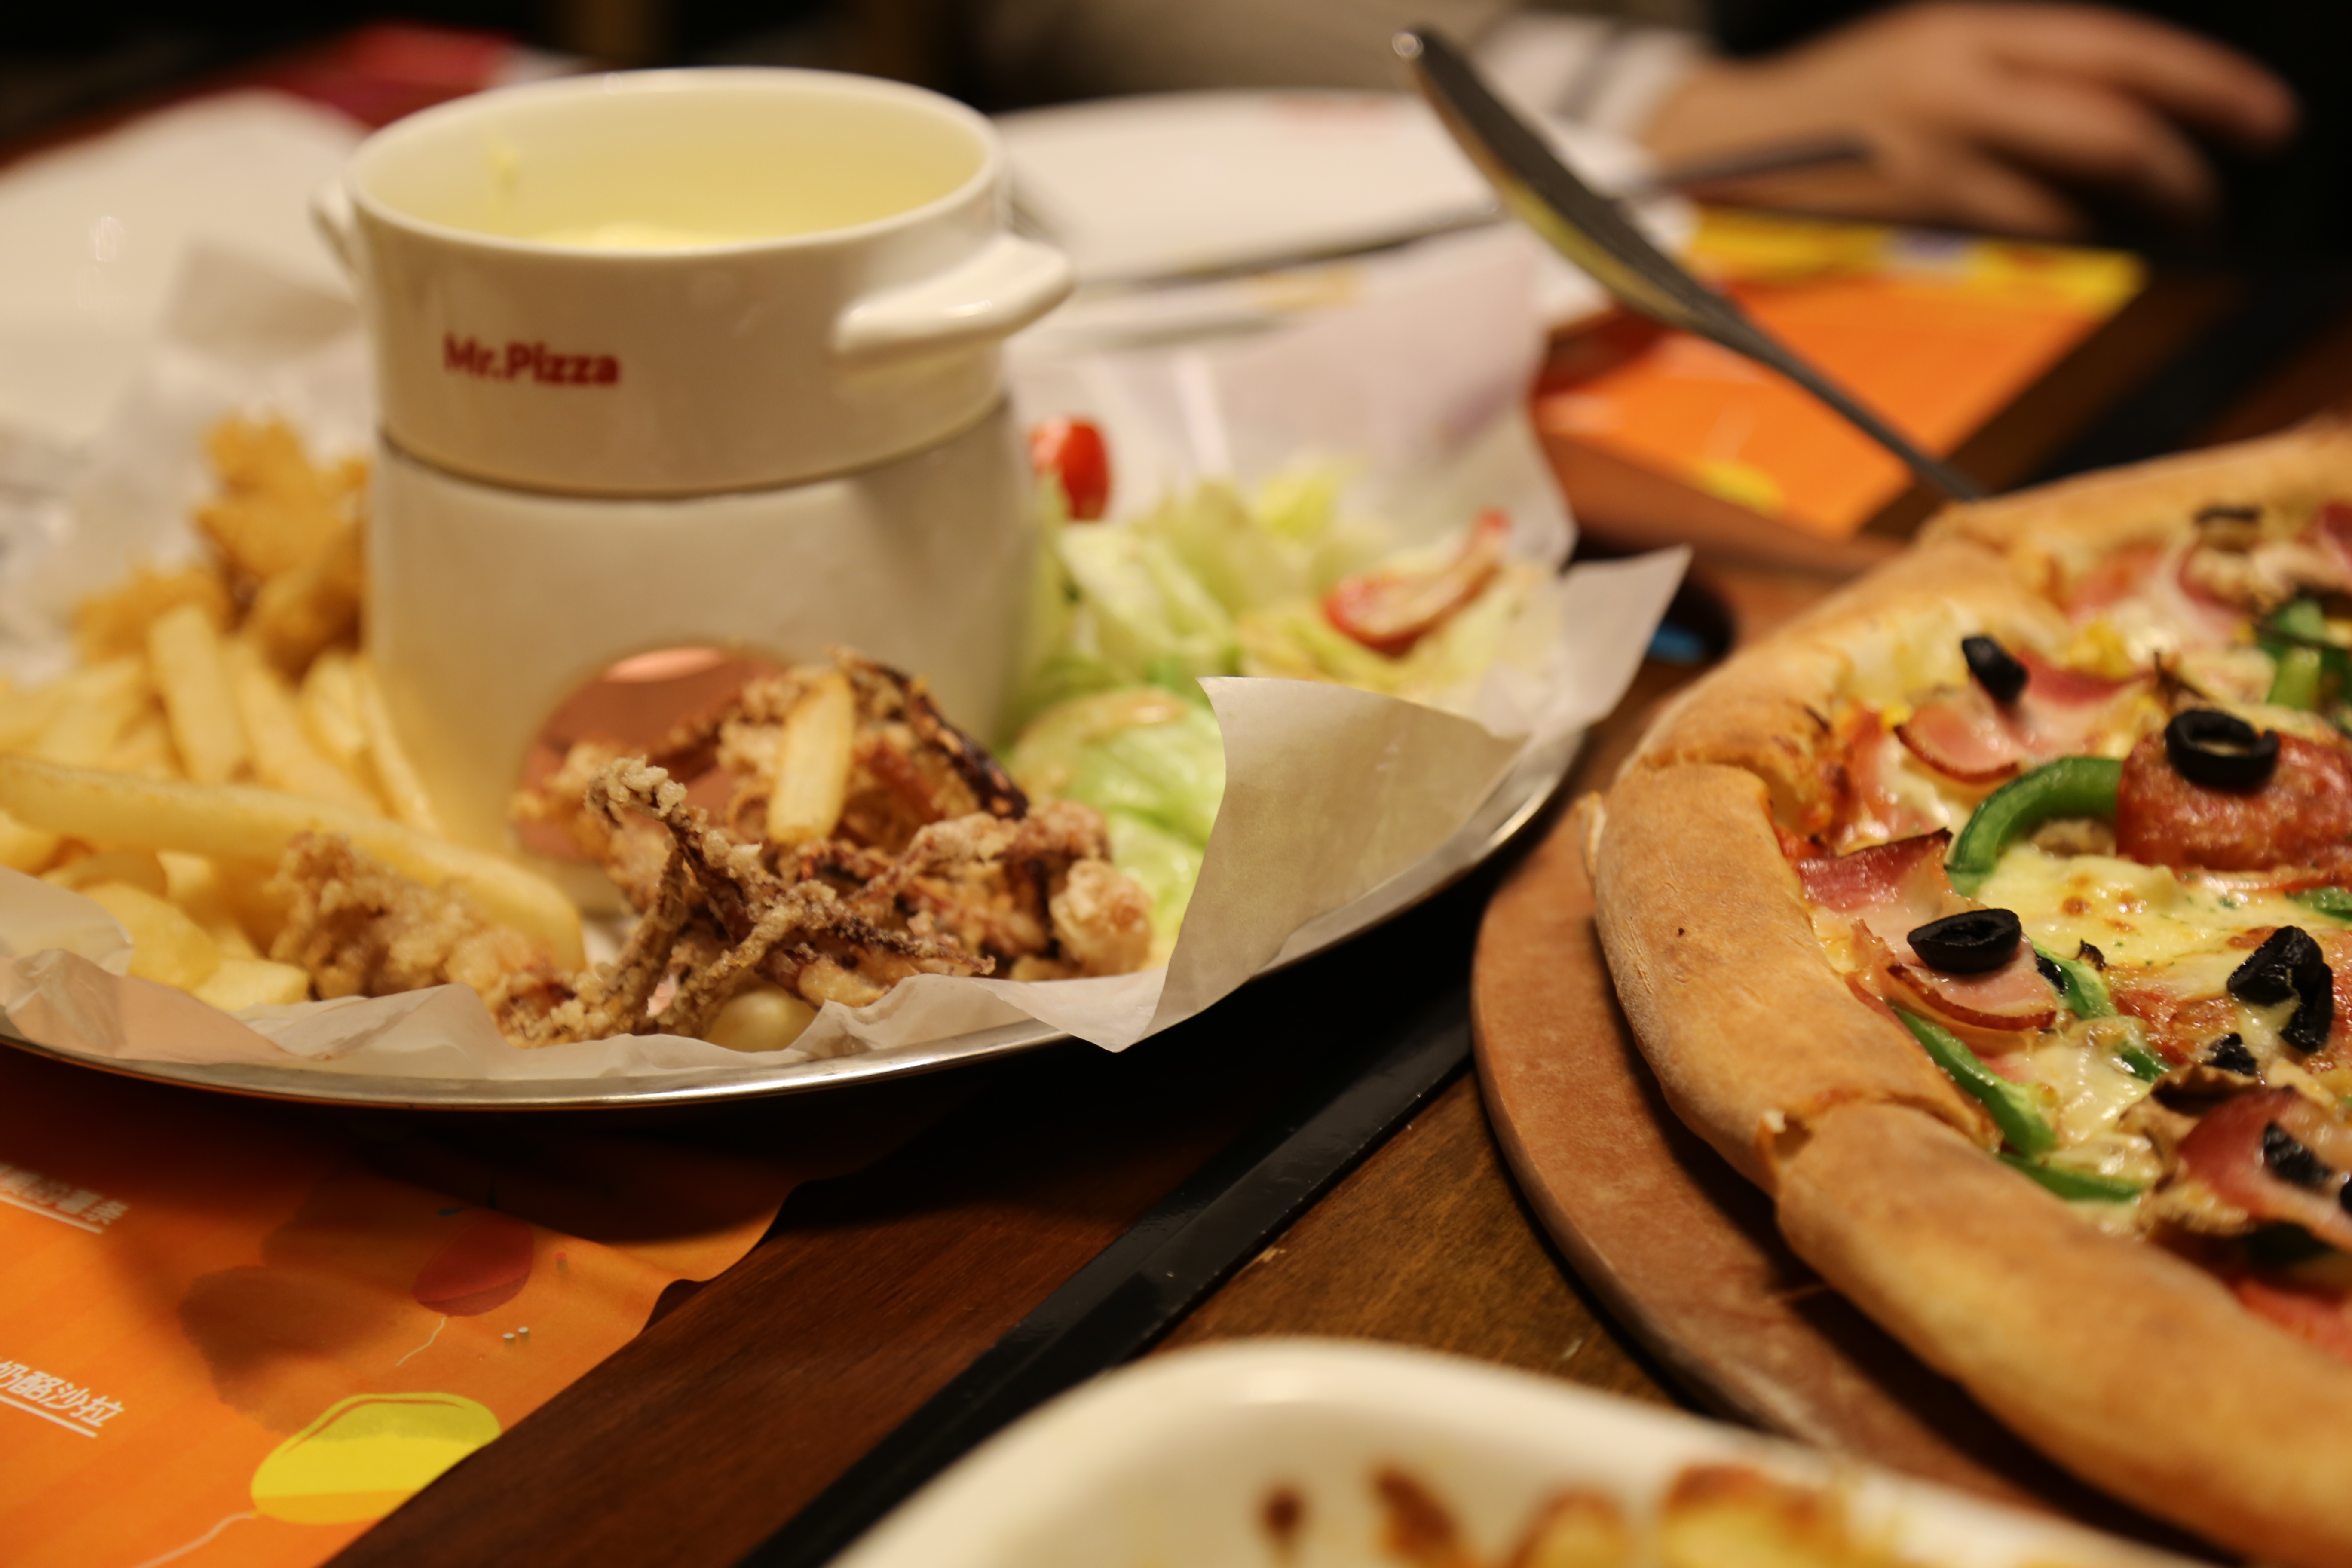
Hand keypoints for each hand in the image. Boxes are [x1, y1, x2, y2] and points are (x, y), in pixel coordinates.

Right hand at [1639, 2, 2296, 237]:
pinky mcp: (1900, 215)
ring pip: (2066, 197)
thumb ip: (2014, 73)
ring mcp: (1928, 155)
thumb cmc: (1835, 103)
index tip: (2265, 119)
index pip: (2118, 49)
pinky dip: (2059, 243)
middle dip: (2182, 172)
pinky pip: (2008, 236)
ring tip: (2161, 234)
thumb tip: (2122, 111)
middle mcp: (1954, 83)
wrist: (1715, 140)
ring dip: (2127, 223)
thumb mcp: (1929, 54)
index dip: (2205, 85)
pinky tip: (2081, 244)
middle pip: (2109, 128)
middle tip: (2215, 203)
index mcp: (1968, 30)